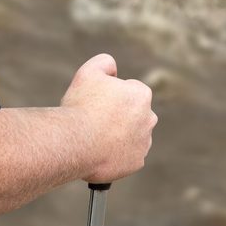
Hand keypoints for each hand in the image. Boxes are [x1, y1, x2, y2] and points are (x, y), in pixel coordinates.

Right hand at [61, 53, 155, 182]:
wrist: (75, 143)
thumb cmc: (81, 106)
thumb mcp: (88, 73)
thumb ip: (104, 63)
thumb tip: (112, 67)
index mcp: (141, 95)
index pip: (128, 91)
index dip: (109, 95)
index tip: (96, 103)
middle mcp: (149, 118)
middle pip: (132, 114)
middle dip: (118, 116)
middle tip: (95, 121)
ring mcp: (144, 142)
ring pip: (131, 136)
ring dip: (118, 136)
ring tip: (95, 138)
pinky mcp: (137, 162)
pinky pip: (127, 156)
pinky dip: (116, 155)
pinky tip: (100, 152)